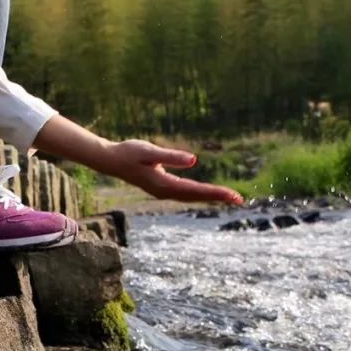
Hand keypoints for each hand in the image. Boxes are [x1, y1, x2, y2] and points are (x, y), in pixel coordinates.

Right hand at [31, 116, 242, 205]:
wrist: (110, 160)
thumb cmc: (128, 152)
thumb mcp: (150, 151)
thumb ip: (171, 156)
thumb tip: (194, 160)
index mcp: (164, 184)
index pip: (196, 190)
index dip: (215, 192)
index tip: (232, 195)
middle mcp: (165, 191)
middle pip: (197, 197)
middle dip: (218, 197)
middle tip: (239, 200)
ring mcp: (163, 191)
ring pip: (192, 197)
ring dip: (211, 197)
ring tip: (230, 198)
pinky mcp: (162, 187)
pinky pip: (186, 193)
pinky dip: (200, 193)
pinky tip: (209, 193)